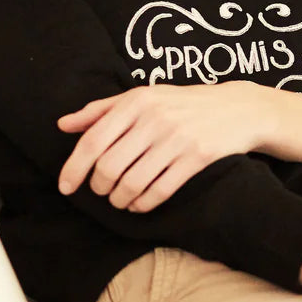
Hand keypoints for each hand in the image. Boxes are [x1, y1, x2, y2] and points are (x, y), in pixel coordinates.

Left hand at [56, 82, 268, 211]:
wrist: (238, 108)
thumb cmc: (182, 104)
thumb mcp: (142, 97)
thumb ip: (101, 110)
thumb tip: (63, 125)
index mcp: (136, 101)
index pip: (94, 140)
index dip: (74, 168)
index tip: (65, 187)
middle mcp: (155, 118)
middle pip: (109, 167)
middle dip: (99, 187)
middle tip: (101, 190)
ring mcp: (177, 139)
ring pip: (132, 183)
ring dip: (119, 199)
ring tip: (119, 199)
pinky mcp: (198, 158)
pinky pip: (159, 192)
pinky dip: (142, 204)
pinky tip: (139, 204)